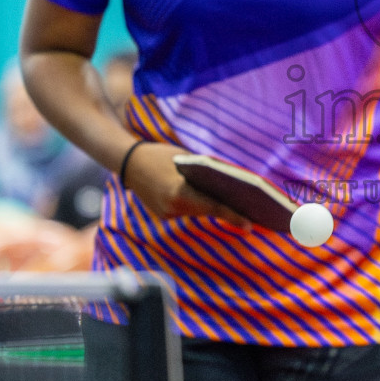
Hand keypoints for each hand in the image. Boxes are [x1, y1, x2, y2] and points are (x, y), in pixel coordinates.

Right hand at [122, 143, 250, 229]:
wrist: (129, 163)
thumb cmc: (161, 154)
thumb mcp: (187, 158)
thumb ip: (206, 172)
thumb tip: (230, 184)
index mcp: (179, 192)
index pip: (212, 207)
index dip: (233, 216)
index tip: (250, 226)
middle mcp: (172, 208)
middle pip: (206, 211)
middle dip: (227, 210)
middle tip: (251, 213)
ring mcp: (166, 214)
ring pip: (197, 212)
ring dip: (212, 207)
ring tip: (237, 205)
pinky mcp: (163, 215)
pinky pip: (186, 211)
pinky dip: (197, 205)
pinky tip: (210, 200)